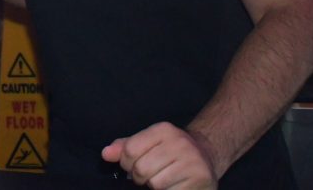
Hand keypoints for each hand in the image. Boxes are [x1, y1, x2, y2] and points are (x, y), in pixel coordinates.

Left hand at [102, 122, 216, 188]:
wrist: (206, 156)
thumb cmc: (170, 151)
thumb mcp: (148, 142)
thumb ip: (125, 147)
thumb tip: (106, 154)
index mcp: (164, 130)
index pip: (130, 150)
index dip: (126, 163)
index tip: (132, 165)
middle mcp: (180, 143)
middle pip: (141, 169)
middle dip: (139, 177)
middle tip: (148, 175)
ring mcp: (192, 162)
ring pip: (155, 184)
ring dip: (154, 186)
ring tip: (163, 179)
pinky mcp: (200, 179)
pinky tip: (174, 185)